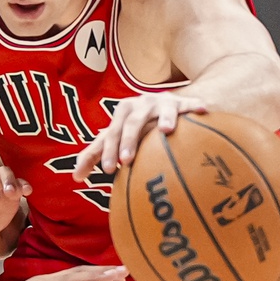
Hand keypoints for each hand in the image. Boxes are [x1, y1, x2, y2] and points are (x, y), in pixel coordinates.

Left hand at [71, 93, 206, 181]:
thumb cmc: (134, 128)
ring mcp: (163, 102)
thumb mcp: (115, 136)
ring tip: (166, 131)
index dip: (109, 150)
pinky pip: (191, 103)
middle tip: (128, 161)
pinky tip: (203, 111)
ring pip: (162, 109)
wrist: (161, 104)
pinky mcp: (184, 103)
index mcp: (123, 113)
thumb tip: (76, 178)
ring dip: (164, 118)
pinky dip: (196, 106)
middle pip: (133, 122)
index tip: (110, 171)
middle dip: (129, 140)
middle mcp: (141, 104)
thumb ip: (97, 154)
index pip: (112, 132)